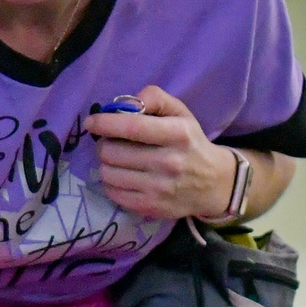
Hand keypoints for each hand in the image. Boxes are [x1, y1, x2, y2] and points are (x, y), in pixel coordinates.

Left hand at [86, 88, 241, 222]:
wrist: (213, 184)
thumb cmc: (190, 143)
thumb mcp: (181, 113)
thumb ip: (155, 99)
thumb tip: (126, 103)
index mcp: (177, 134)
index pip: (132, 127)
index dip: (105, 123)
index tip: (91, 122)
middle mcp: (168, 162)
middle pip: (112, 152)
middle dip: (104, 144)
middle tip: (111, 143)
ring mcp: (159, 188)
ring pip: (108, 173)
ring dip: (106, 164)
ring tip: (117, 160)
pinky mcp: (150, 207)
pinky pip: (112, 193)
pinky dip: (110, 182)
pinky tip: (122, 176)